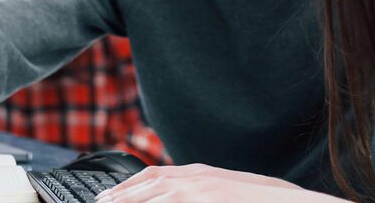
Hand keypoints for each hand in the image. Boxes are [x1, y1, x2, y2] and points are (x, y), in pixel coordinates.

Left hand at [95, 164, 345, 202]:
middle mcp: (197, 180)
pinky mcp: (209, 202)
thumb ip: (202, 192)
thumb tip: (182, 195)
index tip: (110, 196)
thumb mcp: (225, 191)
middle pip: (149, 184)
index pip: (154, 176)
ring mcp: (203, 193)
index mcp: (200, 175)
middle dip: (121, 195)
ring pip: (158, 195)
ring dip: (133, 201)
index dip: (129, 187)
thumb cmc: (264, 201)